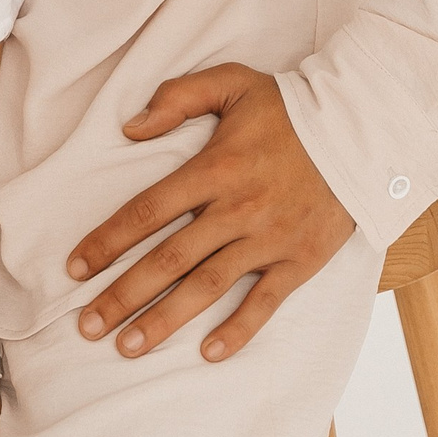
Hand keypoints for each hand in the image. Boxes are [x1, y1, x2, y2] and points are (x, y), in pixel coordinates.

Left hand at [66, 64, 356, 363]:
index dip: (108, 240)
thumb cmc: (290, 108)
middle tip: (87, 325)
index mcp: (215, 168)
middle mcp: (236, 209)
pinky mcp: (299, 260)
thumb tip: (130, 127)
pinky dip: (238, 329)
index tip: (76, 267)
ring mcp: (268, 239)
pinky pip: (264, 302)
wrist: (361, 130)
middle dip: (123, 294)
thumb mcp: (231, 84)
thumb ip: (177, 98)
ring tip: (128, 346)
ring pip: (207, 287)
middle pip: (168, 259)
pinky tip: (208, 353)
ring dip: (165, 319)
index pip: (148, 211)